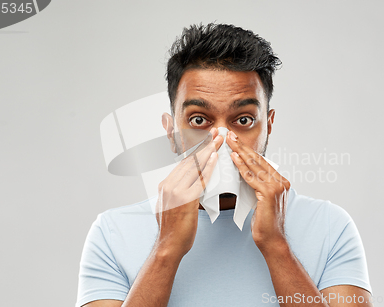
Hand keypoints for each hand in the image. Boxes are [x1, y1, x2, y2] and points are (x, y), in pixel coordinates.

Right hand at [154, 128, 223, 258]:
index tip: (205, 140)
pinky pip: (199, 179)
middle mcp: (168, 184)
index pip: (183, 163)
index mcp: (165, 185)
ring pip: (194, 166)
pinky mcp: (185, 199)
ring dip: (208, 151)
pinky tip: (215, 157)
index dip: (196, 150)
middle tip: (214, 133)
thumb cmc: (174, 230)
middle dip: (203, 145)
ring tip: (218, 140)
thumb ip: (176, 193)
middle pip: (189, 160)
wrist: (169, 246)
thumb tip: (182, 186)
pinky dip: (207, 167)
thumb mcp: (169, 206)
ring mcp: (175, 191)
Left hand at [226, 130, 290, 252]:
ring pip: (254, 166)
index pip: (261, 162)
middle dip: (242, 146)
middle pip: (258, 160)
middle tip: (230, 135)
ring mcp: (277, 187)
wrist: (271, 240)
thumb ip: (257, 185)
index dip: (248, 150)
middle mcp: (281, 182)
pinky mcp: (270, 193)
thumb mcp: (260, 199)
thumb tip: (244, 172)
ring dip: (240, 152)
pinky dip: (242, 167)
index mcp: (281, 182)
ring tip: (229, 142)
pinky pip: (252, 177)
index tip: (236, 141)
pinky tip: (234, 158)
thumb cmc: (264, 222)